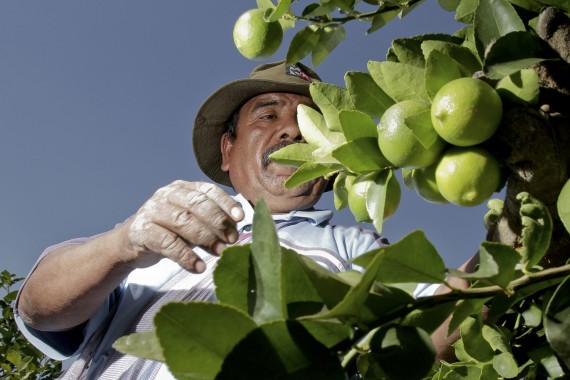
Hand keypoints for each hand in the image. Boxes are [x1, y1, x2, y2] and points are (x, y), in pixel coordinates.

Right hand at [122, 180, 243, 272]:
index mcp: (183, 188)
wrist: (131, 243)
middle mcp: (167, 195)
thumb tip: (237, 228)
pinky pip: (166, 243)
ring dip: (205, 238)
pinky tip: (199, 266)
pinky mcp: (141, 231)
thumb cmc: (169, 231)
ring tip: (220, 252)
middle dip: (217, 221)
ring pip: (182, 221)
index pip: (208, 190)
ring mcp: (152, 211)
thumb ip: (211, 222)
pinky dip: (185, 256)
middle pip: (196, 204)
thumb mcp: (192, 223)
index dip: (225, 203)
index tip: (240, 218)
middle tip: (231, 239)